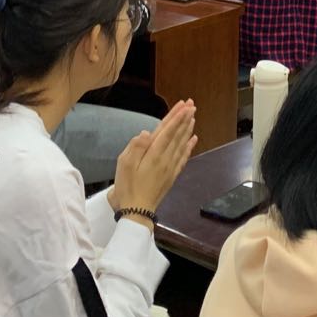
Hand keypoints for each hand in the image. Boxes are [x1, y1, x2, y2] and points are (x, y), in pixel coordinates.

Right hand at [111, 100, 197, 215]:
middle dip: (184, 118)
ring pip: (182, 143)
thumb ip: (136, 147)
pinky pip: (183, 157)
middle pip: (177, 134)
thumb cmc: (127, 186)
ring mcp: (170, 167)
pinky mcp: (172, 175)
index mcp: (153, 154)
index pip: (167, 131)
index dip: (176, 117)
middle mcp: (165, 158)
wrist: (137, 211)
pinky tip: (193, 139)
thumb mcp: (124, 165)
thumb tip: (147, 132)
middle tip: (191, 104)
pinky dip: (189, 147)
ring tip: (193, 117)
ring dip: (188, 129)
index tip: (184, 106)